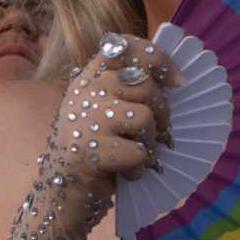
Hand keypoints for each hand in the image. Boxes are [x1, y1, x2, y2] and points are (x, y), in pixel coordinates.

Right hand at [43, 33, 176, 196]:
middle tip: (154, 133)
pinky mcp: (91, 151)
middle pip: (145, 84)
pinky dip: (139, 168)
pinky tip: (123, 173)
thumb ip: (130, 90)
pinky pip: (139, 152)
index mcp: (88, 77)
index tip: (178, 81)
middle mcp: (83, 91)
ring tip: (133, 153)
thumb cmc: (94, 152)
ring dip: (149, 141)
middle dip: (162, 112)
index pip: (125, 45)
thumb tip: (179, 80)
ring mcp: (84, 120)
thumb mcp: (105, 112)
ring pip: (145, 117)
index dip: (158, 59)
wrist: (60, 195)